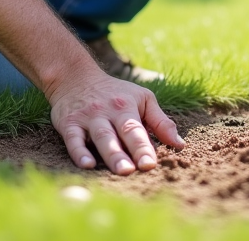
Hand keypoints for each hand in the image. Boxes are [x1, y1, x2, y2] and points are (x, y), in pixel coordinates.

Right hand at [49, 71, 184, 174]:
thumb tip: (179, 145)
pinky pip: (73, 139)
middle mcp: (108, 112)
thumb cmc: (115, 93)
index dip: (144, 147)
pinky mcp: (69, 123)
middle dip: (126, 153)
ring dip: (110, 154)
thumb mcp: (141, 99)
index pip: (137, 129)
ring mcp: (88, 118)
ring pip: (100, 137)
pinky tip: (86, 165)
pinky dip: (79, 152)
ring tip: (120, 171)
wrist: (75, 77)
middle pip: (119, 134)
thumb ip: (160, 122)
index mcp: (127, 107)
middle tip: (133, 171)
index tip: (150, 165)